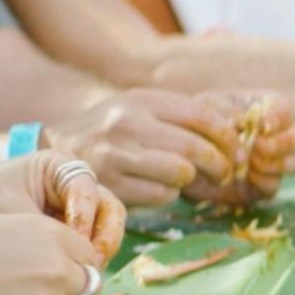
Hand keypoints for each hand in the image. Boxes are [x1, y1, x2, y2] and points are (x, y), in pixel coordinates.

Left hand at [0, 153, 124, 264]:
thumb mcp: (12, 218)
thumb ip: (53, 237)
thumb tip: (89, 263)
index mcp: (57, 166)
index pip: (91, 189)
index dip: (86, 217)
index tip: (72, 240)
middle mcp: (69, 185)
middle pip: (108, 210)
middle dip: (103, 238)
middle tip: (92, 263)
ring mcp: (68, 210)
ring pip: (101, 231)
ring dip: (94, 255)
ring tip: (78, 276)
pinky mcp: (60, 233)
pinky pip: (84, 248)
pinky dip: (80, 264)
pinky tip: (66, 281)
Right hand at [43, 89, 237, 205]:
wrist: (55, 150)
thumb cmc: (110, 130)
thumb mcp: (138, 107)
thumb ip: (179, 114)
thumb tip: (237, 127)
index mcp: (142, 99)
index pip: (202, 115)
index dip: (228, 137)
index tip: (239, 152)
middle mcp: (128, 123)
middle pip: (196, 148)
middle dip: (220, 165)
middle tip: (225, 174)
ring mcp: (117, 154)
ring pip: (181, 173)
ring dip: (191, 181)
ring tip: (188, 180)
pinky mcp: (110, 184)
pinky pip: (161, 194)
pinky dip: (168, 194)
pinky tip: (159, 187)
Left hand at [183, 91, 294, 206]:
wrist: (181, 157)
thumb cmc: (196, 124)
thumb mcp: (206, 108)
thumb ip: (226, 111)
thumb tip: (246, 123)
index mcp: (263, 109)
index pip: (285, 107)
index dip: (279, 117)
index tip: (263, 126)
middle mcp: (274, 134)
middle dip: (283, 142)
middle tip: (258, 146)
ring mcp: (272, 161)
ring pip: (294, 162)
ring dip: (275, 163)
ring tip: (250, 162)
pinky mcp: (263, 185)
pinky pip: (275, 185)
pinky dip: (263, 181)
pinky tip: (246, 176)